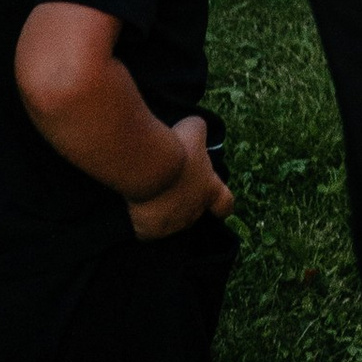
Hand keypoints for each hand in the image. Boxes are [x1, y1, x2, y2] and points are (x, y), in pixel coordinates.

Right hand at [128, 116, 232, 242]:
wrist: (149, 169)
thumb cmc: (176, 148)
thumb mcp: (194, 128)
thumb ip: (199, 132)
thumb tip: (197, 131)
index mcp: (210, 190)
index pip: (225, 204)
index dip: (220, 200)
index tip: (210, 195)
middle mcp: (194, 212)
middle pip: (194, 210)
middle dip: (185, 199)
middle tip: (171, 182)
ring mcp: (172, 225)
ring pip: (170, 221)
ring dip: (164, 210)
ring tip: (152, 192)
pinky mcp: (149, 233)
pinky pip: (147, 230)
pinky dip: (142, 221)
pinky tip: (137, 207)